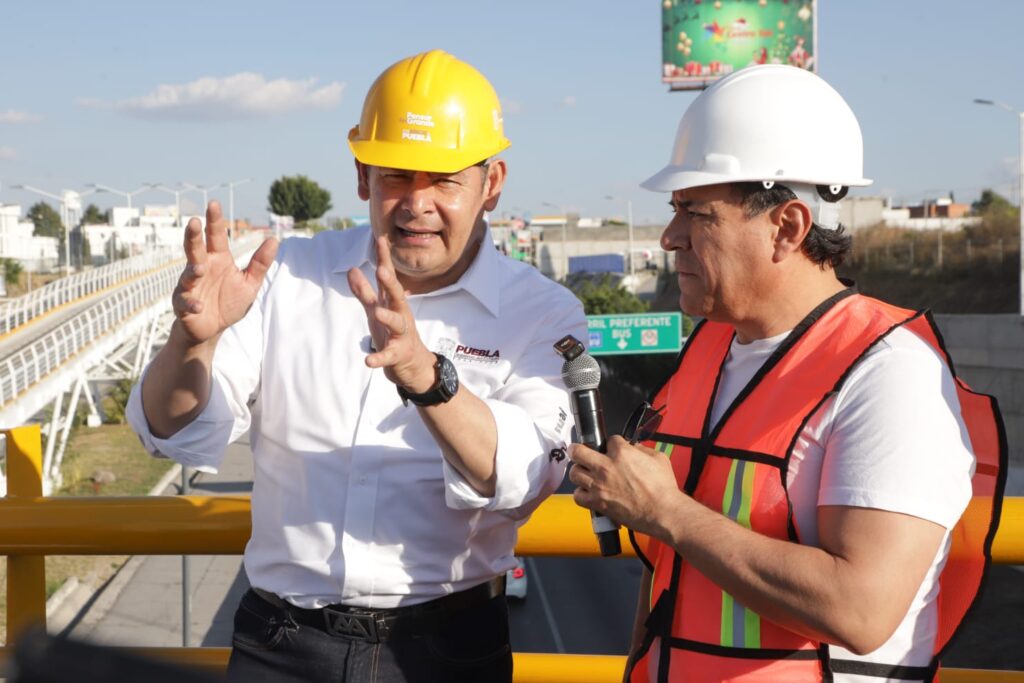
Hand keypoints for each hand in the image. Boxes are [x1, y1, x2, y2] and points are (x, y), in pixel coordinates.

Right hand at [173, 201, 278, 343]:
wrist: (212, 328)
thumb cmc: (228, 302)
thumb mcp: (249, 283)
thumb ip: (259, 263)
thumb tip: (274, 239)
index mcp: (218, 260)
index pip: (216, 237)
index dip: (215, 221)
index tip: (214, 203)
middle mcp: (201, 268)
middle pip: (196, 248)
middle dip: (194, 235)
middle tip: (194, 221)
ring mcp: (190, 285)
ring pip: (188, 274)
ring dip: (193, 271)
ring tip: (200, 269)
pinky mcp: (183, 304)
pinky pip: (185, 302)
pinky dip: (191, 303)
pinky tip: (199, 305)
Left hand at [348, 236, 436, 391]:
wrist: (413, 365)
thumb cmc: (393, 333)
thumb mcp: (376, 309)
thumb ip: (364, 291)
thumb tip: (351, 269)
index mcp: (393, 303)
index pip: (388, 278)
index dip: (384, 259)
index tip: (380, 239)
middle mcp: (400, 315)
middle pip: (397, 296)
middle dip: (391, 284)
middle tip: (382, 270)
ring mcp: (401, 335)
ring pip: (397, 324)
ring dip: (388, 317)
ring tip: (377, 312)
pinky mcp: (398, 355)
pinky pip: (388, 356)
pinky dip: (379, 358)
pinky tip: (368, 361)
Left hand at [569, 435, 683, 538]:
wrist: (662, 512)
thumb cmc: (663, 488)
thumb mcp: (658, 458)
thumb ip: (642, 449)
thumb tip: (633, 448)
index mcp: (622, 453)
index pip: (608, 440)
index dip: (612, 444)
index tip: (613, 449)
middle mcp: (606, 467)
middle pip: (578, 452)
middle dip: (577, 450)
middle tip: (579, 452)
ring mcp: (599, 485)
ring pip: (574, 473)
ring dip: (579, 472)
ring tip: (585, 474)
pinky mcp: (597, 503)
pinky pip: (577, 496)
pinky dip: (581, 493)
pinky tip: (588, 492)